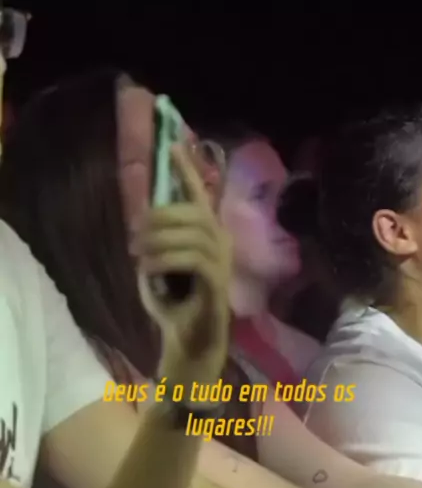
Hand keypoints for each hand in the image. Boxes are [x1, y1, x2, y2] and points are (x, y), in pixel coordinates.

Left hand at [132, 143, 231, 385]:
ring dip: (159, 240)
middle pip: (194, 212)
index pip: (199, 196)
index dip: (187, 170)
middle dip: (160, 216)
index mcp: (207, 235)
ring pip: (195, 233)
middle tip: (134, 232)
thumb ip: (155, 241)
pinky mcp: (218, 282)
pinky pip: (194, 259)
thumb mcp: (158, 265)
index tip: (173, 145)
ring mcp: (222, 262)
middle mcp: (220, 243)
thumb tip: (142, 219)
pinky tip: (147, 269)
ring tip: (138, 254)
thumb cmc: (173, 306)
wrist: (187, 342)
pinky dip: (166, 260)